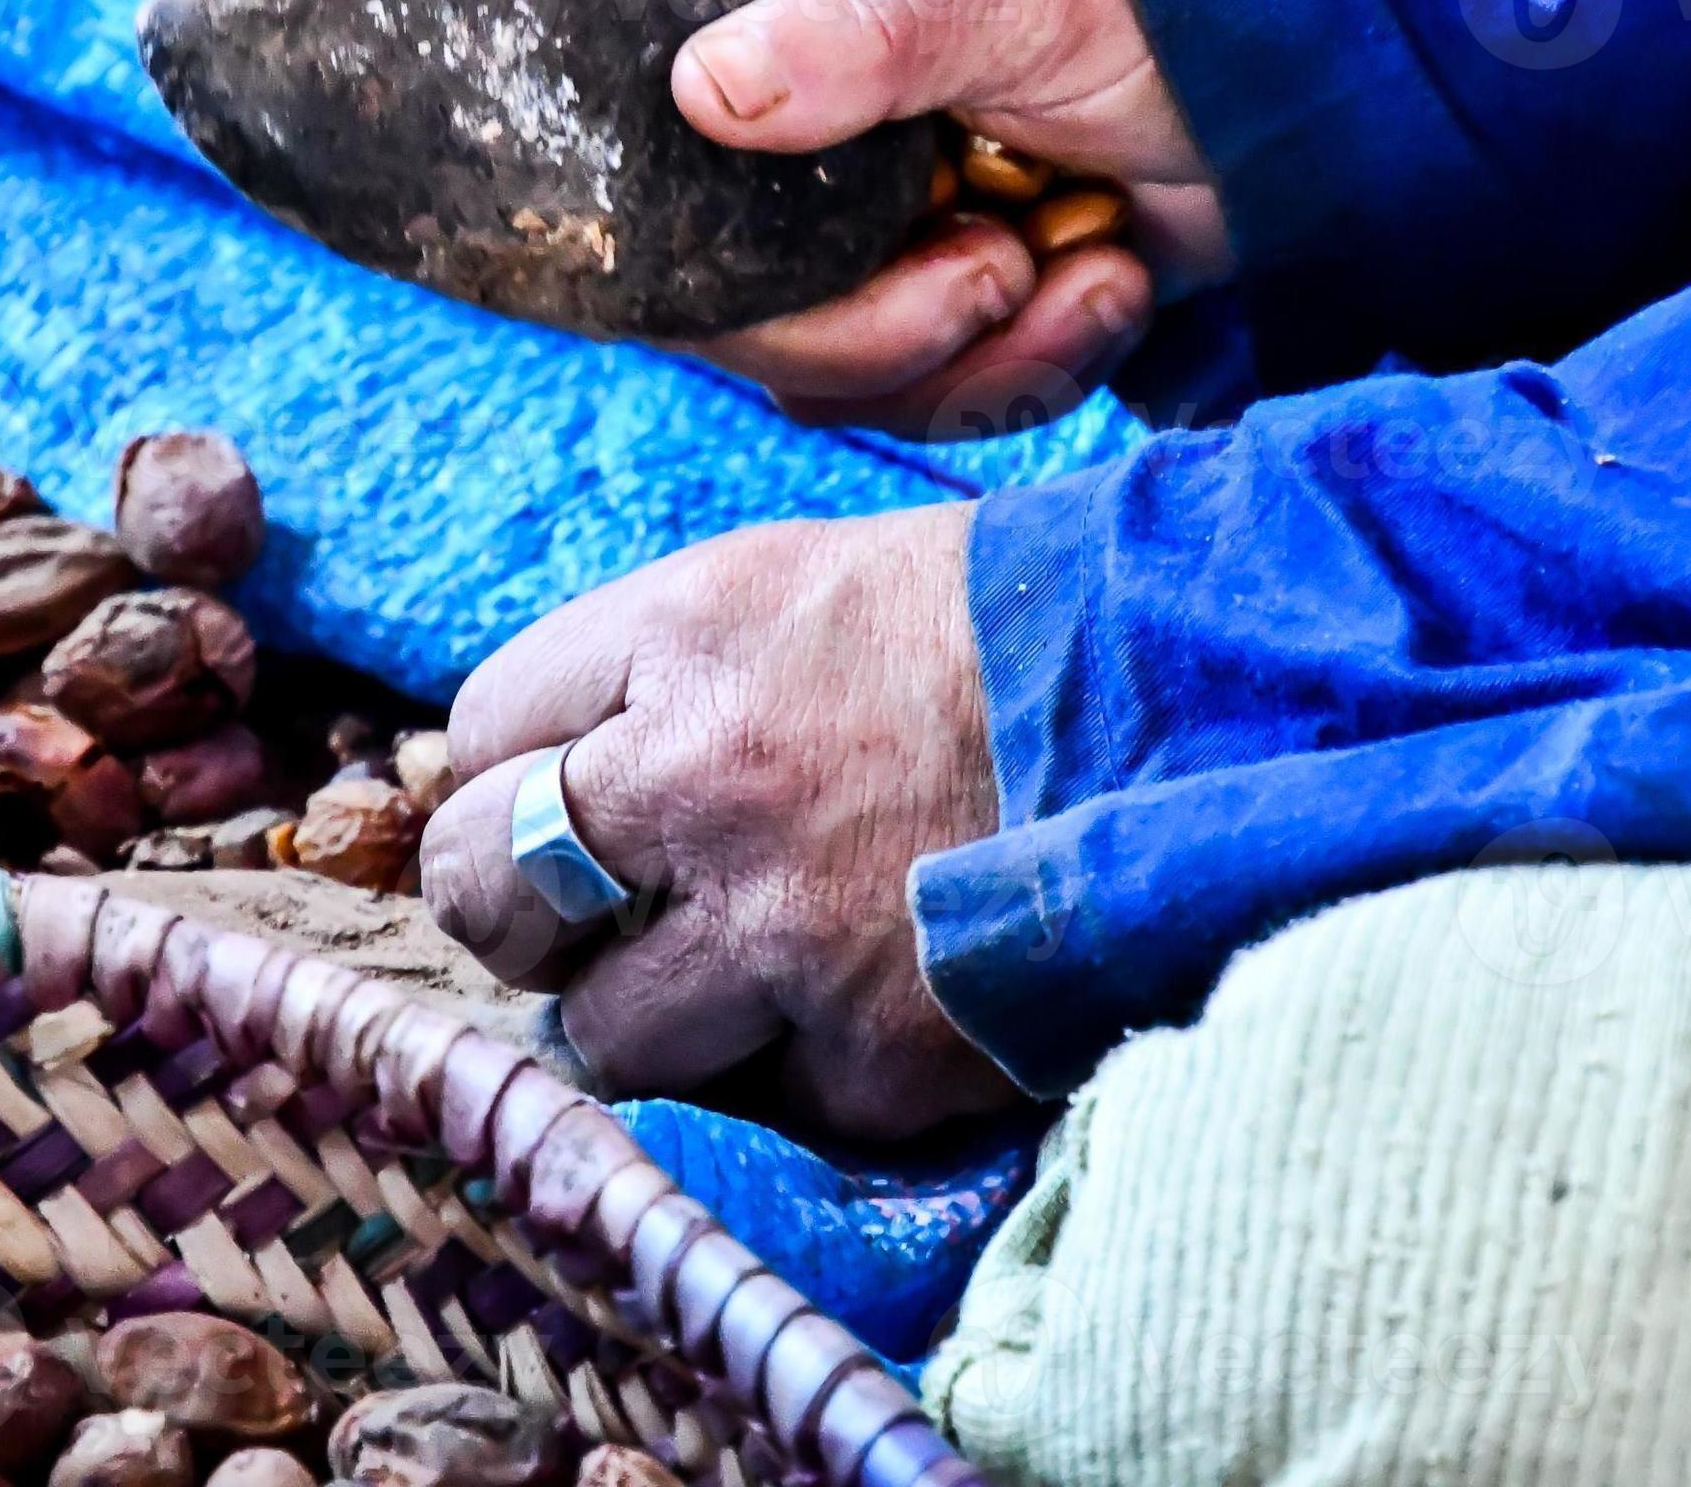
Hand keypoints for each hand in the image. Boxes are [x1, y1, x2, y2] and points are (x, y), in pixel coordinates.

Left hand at [419, 504, 1022, 1138]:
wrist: (1207, 710)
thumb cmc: (994, 637)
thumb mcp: (801, 589)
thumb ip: (656, 672)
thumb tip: (542, 778)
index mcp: (686, 636)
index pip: (483, 730)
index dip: (510, 772)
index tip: (553, 796)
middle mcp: (709, 781)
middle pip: (490, 887)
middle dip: (519, 909)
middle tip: (581, 915)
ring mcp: (786, 933)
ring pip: (603, 1032)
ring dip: (647, 1014)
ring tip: (732, 974)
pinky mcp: (875, 1060)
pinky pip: (766, 1101)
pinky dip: (801, 1070)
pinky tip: (868, 1001)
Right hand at [617, 0, 1232, 434]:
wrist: (1310, 86)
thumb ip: (870, 28)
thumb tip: (707, 91)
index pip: (593, 57)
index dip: (601, 157)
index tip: (704, 224)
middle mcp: (776, 99)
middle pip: (695, 278)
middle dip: (853, 323)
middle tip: (991, 265)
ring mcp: (842, 215)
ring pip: (803, 362)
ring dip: (962, 350)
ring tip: (1082, 263)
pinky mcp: (919, 298)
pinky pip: (913, 395)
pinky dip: (1025, 369)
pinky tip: (1108, 286)